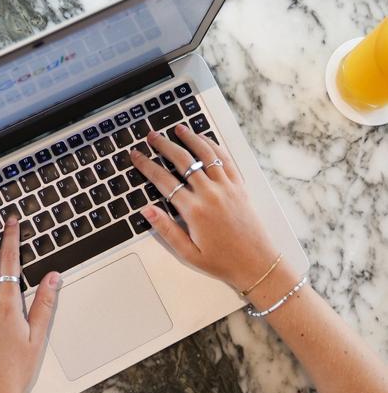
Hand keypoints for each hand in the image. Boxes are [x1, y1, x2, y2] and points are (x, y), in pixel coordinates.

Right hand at [130, 125, 278, 291]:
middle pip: (182, 160)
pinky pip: (225, 159)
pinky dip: (214, 146)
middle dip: (164, 145)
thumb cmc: (222, 261)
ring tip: (178, 128)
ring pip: (205, 154)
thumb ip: (166, 230)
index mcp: (194, 210)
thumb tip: (147, 211)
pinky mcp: (239, 186)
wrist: (256, 263)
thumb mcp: (188, 252)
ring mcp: (227, 187)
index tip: (136, 156)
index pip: (163, 181)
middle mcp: (210, 193)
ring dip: (190, 138)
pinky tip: (205, 139)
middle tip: (152, 136)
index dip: (147, 165)